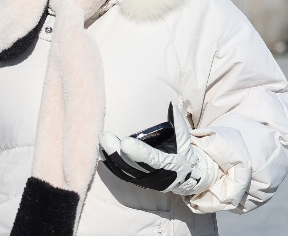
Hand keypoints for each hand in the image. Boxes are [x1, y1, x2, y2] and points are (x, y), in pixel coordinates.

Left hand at [98, 103, 218, 195]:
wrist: (187, 176)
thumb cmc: (183, 153)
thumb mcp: (185, 141)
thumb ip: (178, 124)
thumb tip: (171, 105)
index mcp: (169, 164)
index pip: (152, 159)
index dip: (138, 153)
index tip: (125, 142)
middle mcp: (156, 175)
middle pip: (133, 166)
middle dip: (117, 153)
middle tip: (104, 137)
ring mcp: (145, 180)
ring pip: (124, 171)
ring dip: (110, 158)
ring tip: (100, 142)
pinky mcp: (137, 181)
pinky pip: (121, 174)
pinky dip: (110, 164)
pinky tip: (101, 152)